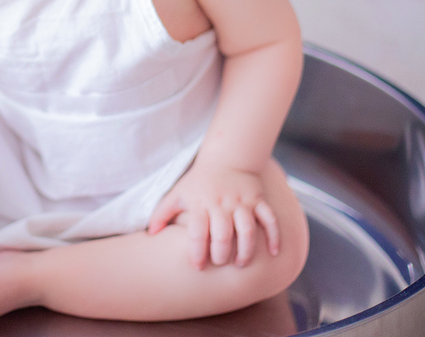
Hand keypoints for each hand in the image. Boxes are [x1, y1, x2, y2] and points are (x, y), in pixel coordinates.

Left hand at [148, 163, 279, 268]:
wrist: (226, 158)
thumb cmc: (198, 182)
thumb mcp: (177, 194)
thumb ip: (162, 213)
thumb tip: (151, 234)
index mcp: (200, 204)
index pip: (197, 233)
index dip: (197, 252)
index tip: (198, 266)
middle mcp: (221, 204)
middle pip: (223, 234)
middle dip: (221, 254)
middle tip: (219, 263)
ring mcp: (241, 202)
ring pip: (247, 230)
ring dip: (246, 250)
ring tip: (241, 264)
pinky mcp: (258, 200)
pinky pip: (269, 219)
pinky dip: (274, 236)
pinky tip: (273, 252)